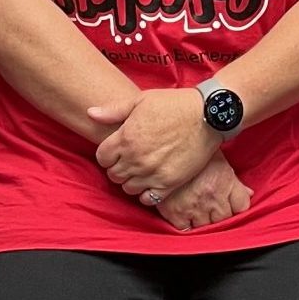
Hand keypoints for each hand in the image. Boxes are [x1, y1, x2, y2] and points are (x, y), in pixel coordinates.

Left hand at [89, 88, 219, 198]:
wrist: (208, 116)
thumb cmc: (174, 104)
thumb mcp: (141, 100)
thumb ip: (113, 110)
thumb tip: (90, 113)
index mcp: (126, 138)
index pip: (101, 157)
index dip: (107, 154)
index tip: (116, 150)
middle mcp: (136, 159)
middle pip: (113, 174)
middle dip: (117, 167)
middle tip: (128, 159)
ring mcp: (152, 173)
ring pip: (128, 188)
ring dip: (130, 180)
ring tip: (140, 170)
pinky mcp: (169, 183)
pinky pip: (148, 199)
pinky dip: (146, 193)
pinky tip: (151, 182)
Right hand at [157, 152, 252, 230]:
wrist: (165, 141)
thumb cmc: (193, 146)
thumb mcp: (219, 159)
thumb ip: (236, 181)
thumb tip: (249, 194)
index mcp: (224, 182)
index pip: (242, 207)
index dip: (236, 206)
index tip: (230, 204)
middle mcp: (211, 198)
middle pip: (224, 219)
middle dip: (220, 214)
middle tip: (212, 206)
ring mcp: (193, 207)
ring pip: (206, 227)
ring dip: (204, 221)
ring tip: (198, 210)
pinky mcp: (174, 212)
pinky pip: (185, 229)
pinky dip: (186, 225)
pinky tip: (185, 216)